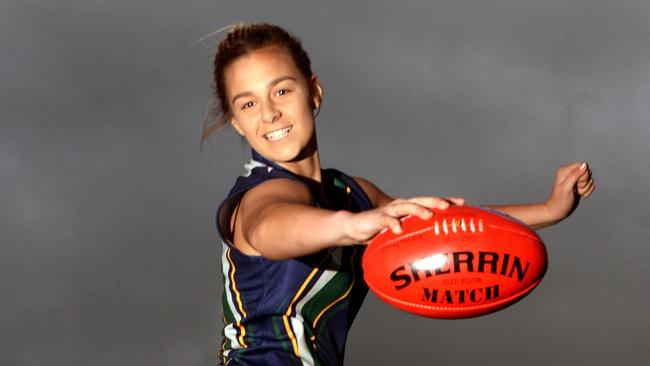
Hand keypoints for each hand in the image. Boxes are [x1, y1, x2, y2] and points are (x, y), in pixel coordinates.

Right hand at [343, 196, 464, 242]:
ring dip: (417, 209)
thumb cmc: (382, 232)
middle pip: (422, 200)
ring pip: (406, 206)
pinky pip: (386, 220)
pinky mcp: (377, 218)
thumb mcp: (401, 234)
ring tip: (428, 215)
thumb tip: (437, 256)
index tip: (462, 203)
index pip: (431, 203)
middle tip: (447, 206)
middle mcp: (402, 206)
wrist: (356, 226)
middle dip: (435, 201)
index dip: (446, 201)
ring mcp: (390, 211)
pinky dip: (393, 223)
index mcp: (410, 208)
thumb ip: (415, 239)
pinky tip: (399, 229)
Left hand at [544, 161, 594, 222]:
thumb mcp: (567, 187)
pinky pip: (591, 186)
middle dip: (585, 183)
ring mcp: (576, 179)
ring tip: (576, 193)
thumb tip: (585, 164)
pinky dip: (587, 192)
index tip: (576, 184)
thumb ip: (575, 175)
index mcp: (565, 170)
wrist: (557, 211)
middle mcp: (570, 173)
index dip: (584, 176)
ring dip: (586, 189)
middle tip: (575, 189)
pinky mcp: (580, 185)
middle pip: (588, 173)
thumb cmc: (560, 200)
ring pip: (590, 180)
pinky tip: (579, 195)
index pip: (583, 166)